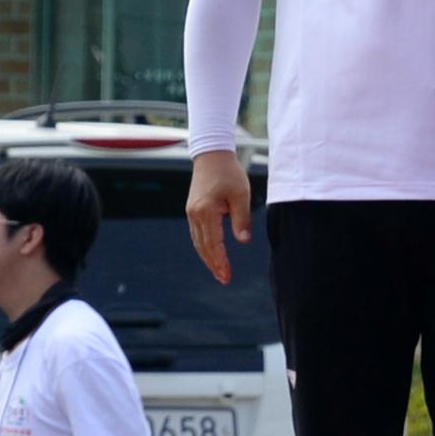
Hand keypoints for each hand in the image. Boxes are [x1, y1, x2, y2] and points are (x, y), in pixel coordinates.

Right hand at [187, 150, 252, 284]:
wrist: (211, 155)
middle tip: (224, 279)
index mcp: (206, 211)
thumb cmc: (229, 174)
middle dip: (214, 265)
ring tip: (218, 271)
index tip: (227, 276)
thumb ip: (242, 219)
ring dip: (208, 258)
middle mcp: (195, 214)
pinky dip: (204, 247)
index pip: (214, 244)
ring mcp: (191, 213)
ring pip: (198, 242)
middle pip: (203, 247)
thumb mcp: (241, 195)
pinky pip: (197, 234)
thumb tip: (243, 242)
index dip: (221, 262)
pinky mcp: (192, 210)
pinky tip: (211, 254)